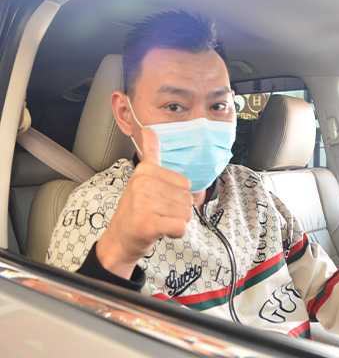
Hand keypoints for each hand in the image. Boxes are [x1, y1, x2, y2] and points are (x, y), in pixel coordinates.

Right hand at [96, 128, 192, 278]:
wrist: (119, 239)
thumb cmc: (136, 211)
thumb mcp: (142, 178)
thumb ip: (151, 154)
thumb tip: (149, 130)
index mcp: (145, 170)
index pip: (185, 183)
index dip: (177, 195)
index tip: (159, 199)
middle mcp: (143, 183)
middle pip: (187, 198)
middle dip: (178, 211)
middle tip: (158, 213)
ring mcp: (144, 203)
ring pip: (185, 213)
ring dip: (176, 221)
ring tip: (158, 221)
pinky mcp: (147, 223)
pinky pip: (180, 227)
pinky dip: (176, 233)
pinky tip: (162, 231)